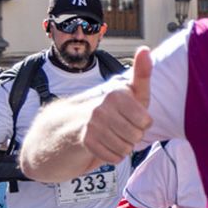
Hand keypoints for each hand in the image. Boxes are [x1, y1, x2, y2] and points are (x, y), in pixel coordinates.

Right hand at [80, 46, 152, 165]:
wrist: (61, 130)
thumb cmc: (105, 111)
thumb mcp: (127, 93)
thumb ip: (141, 74)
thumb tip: (145, 49)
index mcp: (117, 93)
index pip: (146, 121)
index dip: (141, 124)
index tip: (128, 116)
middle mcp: (104, 106)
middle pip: (137, 136)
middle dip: (130, 137)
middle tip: (115, 128)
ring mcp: (93, 123)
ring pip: (126, 148)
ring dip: (120, 147)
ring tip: (107, 136)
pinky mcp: (85, 141)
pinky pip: (114, 158)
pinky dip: (110, 156)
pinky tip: (99, 146)